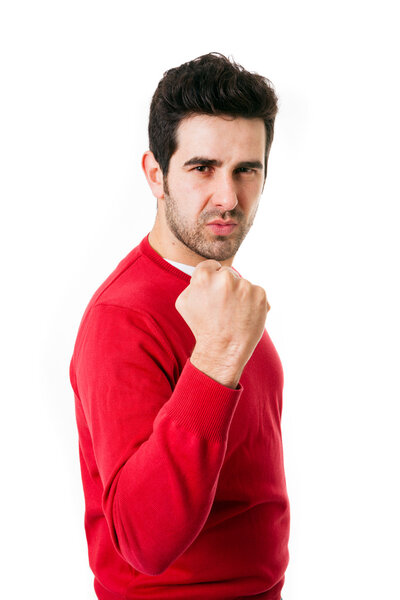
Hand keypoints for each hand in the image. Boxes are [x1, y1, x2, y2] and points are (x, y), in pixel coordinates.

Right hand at [175, 260, 269, 387]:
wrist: (223, 350)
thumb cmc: (202, 327)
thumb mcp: (184, 302)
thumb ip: (193, 283)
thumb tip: (206, 272)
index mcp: (204, 276)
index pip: (211, 266)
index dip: (211, 279)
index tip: (213, 293)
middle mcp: (225, 278)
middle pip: (227, 274)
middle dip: (226, 287)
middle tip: (222, 308)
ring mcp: (245, 286)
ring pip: (242, 284)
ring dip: (240, 295)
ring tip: (233, 315)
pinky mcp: (260, 295)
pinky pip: (256, 292)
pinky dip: (253, 302)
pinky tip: (244, 316)